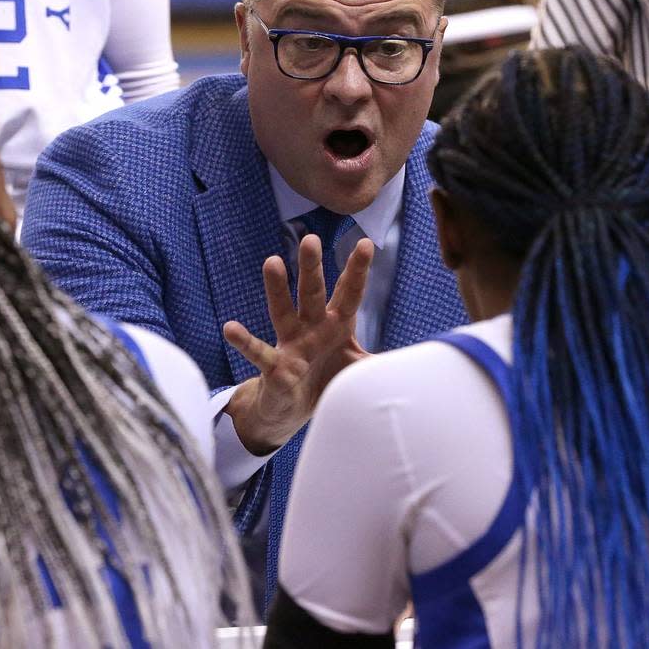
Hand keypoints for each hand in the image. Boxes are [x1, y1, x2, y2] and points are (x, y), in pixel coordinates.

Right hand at [223, 234, 373, 454]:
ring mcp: (290, 345)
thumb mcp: (356, 372)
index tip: (366, 244)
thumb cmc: (326, 381)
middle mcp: (312, 328)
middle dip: (312, 268)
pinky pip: (258, 353)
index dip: (356, 271)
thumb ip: (379, 363)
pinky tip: (230, 328)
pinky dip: (244, 341)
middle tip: (311, 238)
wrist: (293, 411)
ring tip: (272, 262)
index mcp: (336, 326)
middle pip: (313, 293)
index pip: (348, 295)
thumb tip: (418, 362)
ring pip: (283, 311)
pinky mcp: (274, 368)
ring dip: (278, 288)